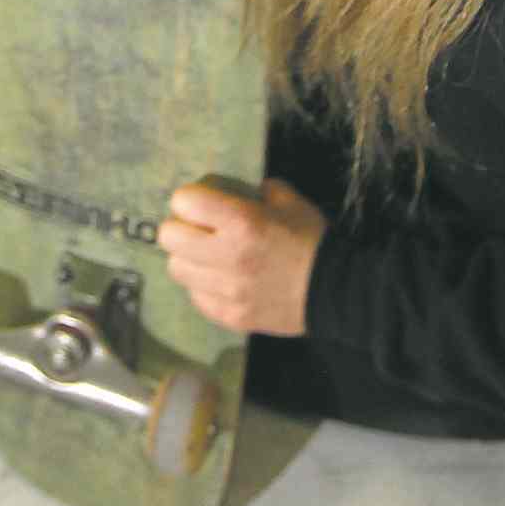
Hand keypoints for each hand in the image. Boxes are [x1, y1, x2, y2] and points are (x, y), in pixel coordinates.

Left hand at [158, 179, 324, 337]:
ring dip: (188, 258)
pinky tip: (220, 279)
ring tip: (206, 256)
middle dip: (180, 227)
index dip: (189, 198)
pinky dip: (202, 286)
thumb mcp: (289, 201)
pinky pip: (195, 296)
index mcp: (242, 222)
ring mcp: (226, 291)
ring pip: (176, 269)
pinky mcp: (229, 316)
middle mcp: (227, 256)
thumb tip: (234, 189)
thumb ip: (258, 190)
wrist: (336, 292)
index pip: (184, 202)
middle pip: (169, 237)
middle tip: (197, 229)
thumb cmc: (311, 240)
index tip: (199, 202)